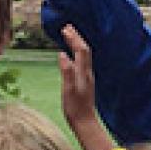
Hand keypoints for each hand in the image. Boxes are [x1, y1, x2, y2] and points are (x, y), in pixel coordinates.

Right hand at [58, 25, 116, 149]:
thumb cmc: (75, 108)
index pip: (81, 50)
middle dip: (76, 37)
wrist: (85, 122)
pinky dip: (77, 53)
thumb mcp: (68, 90)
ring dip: (77, 44)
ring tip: (69, 36)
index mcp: (83, 73)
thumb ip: (66, 72)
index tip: (65, 29)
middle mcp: (87, 73)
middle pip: (84, 50)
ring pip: (84, 55)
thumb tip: (62, 54)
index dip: (74, 38)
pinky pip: (82, 61)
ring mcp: (87, 77)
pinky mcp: (85, 81)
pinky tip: (71, 54)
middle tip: (67, 27)